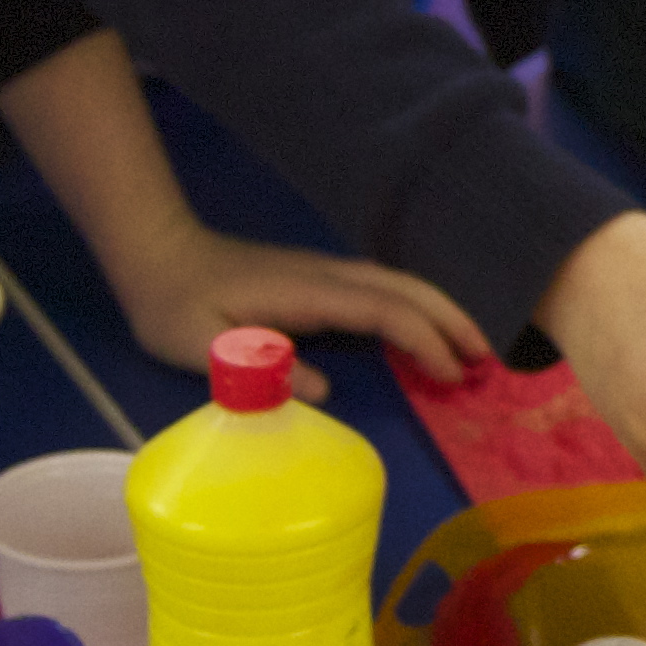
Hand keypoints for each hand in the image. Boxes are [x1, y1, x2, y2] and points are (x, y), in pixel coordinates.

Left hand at [100, 221, 485, 393]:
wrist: (158, 255)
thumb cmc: (175, 304)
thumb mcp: (204, 346)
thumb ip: (260, 366)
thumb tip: (320, 391)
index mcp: (306, 292)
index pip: (382, 310)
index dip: (423, 339)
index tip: (451, 373)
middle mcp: (326, 276)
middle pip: (405, 289)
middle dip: (450, 320)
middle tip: (488, 359)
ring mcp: (325, 273)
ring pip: (398, 284)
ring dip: (439, 311)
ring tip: (472, 347)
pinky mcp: (319, 279)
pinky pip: (382, 290)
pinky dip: (414, 308)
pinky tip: (423, 332)